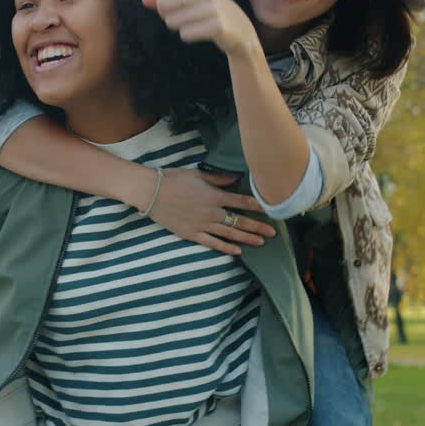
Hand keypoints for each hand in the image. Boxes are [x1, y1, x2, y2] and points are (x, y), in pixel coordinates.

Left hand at [141, 0, 262, 59]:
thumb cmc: (208, 13)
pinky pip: (185, 34)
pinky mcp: (217, 25)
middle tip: (186, 15)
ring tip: (197, 23)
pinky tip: (203, 31)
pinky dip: (189, 36)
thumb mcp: (187, 3)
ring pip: (172, 21)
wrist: (241, 30)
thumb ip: (164, 0)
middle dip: (167, 15)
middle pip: (163, 4)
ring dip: (180, 26)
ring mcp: (212, 7)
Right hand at [147, 169, 275, 255]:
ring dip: (246, 238)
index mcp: (214, 195)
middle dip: (258, 227)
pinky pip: (212, 243)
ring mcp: (202, 224)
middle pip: (240, 221)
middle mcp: (212, 212)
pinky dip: (225, 248)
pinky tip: (237, 251)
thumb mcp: (198, 174)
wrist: (150, 191)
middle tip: (273, 233)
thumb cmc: (173, 179)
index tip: (271, 210)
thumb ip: (218, 178)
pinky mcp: (191, 234)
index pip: (242, 202)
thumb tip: (235, 179)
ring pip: (229, 234)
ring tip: (261, 242)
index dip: (258, 206)